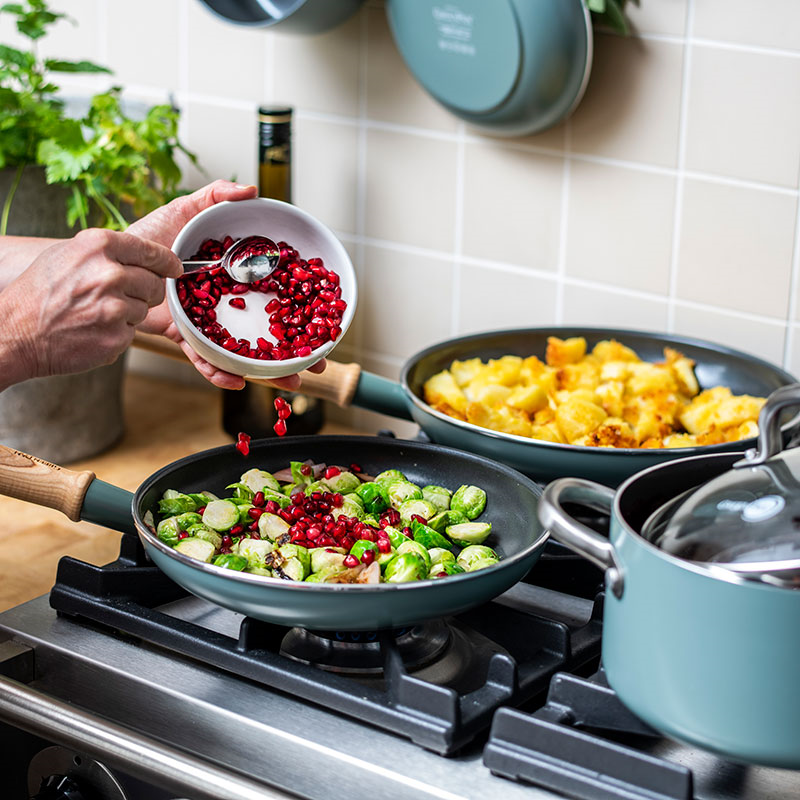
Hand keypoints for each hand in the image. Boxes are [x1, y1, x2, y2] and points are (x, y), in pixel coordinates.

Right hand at [2, 229, 180, 388]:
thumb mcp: (69, 254)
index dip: (167, 262)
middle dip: (144, 291)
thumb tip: (146, 256)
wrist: (17, 332)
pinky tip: (93, 329)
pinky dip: (117, 333)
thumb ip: (108, 252)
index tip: (175, 267)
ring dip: (128, 313)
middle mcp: (111, 274)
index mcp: (99, 246)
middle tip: (119, 296)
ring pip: (144, 309)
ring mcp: (116, 308)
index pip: (152, 252)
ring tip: (96, 312)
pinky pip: (132, 332)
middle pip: (154, 284)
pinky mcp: (117, 337)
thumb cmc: (39, 292)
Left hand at [131, 180, 326, 390]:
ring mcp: (207, 322)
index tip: (324, 327)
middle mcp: (226, 304)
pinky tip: (236, 381)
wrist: (113, 260)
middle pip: (267, 331)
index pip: (275, 296)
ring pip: (242, 351)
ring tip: (288, 383)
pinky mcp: (185, 335)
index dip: (300, 312)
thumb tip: (251, 189)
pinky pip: (204, 358)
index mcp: (234, 278)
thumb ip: (216, 195)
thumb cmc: (148, 235)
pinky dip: (219, 372)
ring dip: (267, 371)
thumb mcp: (185, 209)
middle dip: (294, 353)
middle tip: (316, 366)